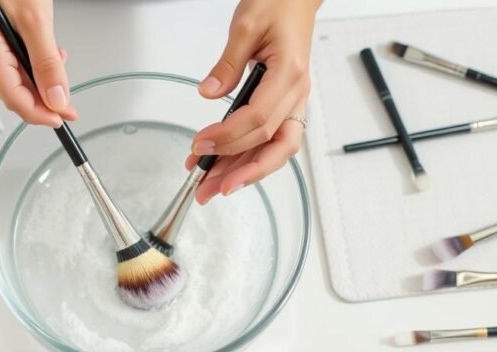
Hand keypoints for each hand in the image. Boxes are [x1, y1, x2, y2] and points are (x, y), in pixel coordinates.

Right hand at [0, 0, 77, 126]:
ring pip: (18, 88)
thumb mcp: (36, 21)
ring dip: (41, 84)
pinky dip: (35, 72)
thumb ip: (47, 64)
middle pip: (18, 97)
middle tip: (70, 98)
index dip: (43, 114)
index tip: (66, 117)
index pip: (16, 100)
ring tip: (57, 61)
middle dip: (45, 100)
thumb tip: (56, 99)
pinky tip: (46, 58)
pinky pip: (15, 73)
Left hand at [187, 0, 320, 203]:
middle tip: (208, 188)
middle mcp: (296, 93)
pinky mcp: (284, 104)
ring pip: (274, 149)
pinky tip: (224, 166)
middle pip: (272, 145)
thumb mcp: (246, 25)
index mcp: (289, 73)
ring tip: (211, 186)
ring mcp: (293, 101)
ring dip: (243, 172)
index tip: (200, 145)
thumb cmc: (278, 3)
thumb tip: (209, 93)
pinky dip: (248, 157)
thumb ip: (227, 63)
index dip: (228, 138)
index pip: (258, 119)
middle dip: (239, 172)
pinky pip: (271, 139)